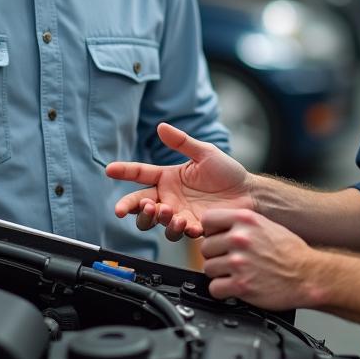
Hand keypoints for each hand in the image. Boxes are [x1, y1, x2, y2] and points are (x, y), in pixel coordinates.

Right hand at [106, 122, 254, 240]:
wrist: (249, 193)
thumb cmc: (227, 172)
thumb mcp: (205, 153)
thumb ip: (182, 142)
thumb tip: (161, 126)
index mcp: (168, 177)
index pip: (140, 174)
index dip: (124, 171)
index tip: (109, 169)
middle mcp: (169, 197)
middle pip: (140, 205)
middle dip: (133, 206)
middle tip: (142, 204)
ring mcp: (180, 214)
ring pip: (156, 222)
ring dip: (158, 219)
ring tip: (170, 212)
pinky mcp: (193, 227)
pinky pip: (180, 232)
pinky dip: (180, 229)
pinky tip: (188, 223)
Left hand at [200, 208, 314, 309]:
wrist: (308, 275)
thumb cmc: (290, 252)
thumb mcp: (266, 225)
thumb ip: (241, 225)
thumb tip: (220, 228)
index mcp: (246, 220)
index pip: (207, 220)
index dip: (211, 231)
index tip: (217, 238)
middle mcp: (240, 238)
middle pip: (205, 247)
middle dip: (215, 255)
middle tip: (229, 260)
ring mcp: (239, 262)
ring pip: (208, 268)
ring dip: (219, 274)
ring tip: (234, 273)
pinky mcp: (241, 285)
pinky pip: (214, 288)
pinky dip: (222, 290)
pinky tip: (234, 286)